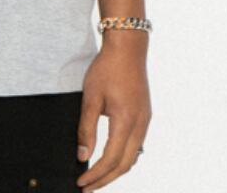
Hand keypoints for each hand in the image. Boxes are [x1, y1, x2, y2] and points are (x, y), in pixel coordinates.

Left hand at [75, 36, 151, 191]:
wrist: (127, 48)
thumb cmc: (107, 68)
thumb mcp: (91, 97)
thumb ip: (86, 128)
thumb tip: (82, 155)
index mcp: (126, 121)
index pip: (110, 159)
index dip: (96, 174)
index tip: (81, 182)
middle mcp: (140, 125)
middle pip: (124, 164)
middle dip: (105, 179)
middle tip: (87, 187)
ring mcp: (145, 121)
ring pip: (133, 157)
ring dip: (115, 170)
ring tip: (97, 177)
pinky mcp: (145, 115)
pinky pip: (136, 145)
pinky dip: (123, 157)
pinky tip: (111, 158)